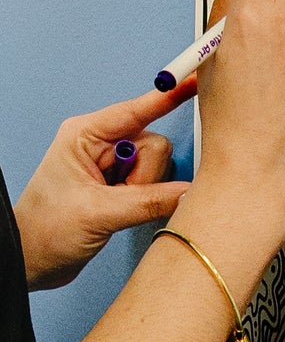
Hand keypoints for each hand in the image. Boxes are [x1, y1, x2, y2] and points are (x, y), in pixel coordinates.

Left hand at [15, 90, 191, 289]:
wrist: (32, 261)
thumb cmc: (44, 230)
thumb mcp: (98, 214)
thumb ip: (147, 202)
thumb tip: (187, 192)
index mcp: (85, 135)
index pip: (136, 110)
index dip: (168, 97)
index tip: (195, 80)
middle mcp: (101, 144)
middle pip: (154, 144)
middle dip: (145, 176)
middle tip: (121, 197)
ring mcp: (112, 165)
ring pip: (158, 166)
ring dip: (146, 191)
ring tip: (116, 208)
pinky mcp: (120, 185)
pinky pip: (154, 183)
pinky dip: (148, 198)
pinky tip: (125, 210)